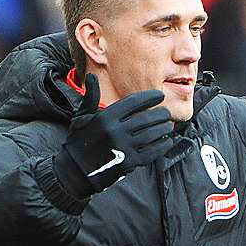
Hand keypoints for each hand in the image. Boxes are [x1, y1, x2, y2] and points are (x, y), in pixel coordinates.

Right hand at [53, 75, 173, 197]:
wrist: (76, 170)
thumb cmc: (80, 140)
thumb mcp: (82, 116)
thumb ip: (90, 96)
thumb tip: (91, 76)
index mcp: (105, 117)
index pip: (133, 102)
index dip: (149, 97)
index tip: (160, 95)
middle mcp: (115, 131)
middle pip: (146, 118)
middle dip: (160, 114)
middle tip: (166, 113)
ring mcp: (123, 148)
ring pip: (152, 134)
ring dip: (164, 129)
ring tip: (168, 126)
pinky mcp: (129, 162)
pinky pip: (152, 152)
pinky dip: (163, 145)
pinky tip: (167, 141)